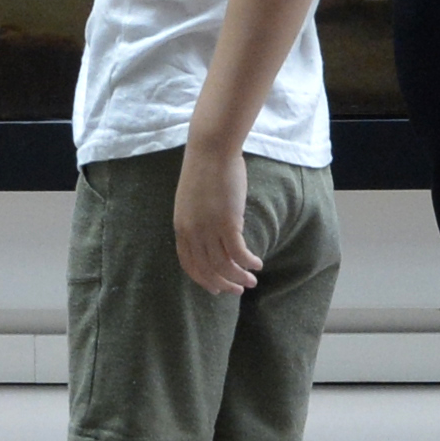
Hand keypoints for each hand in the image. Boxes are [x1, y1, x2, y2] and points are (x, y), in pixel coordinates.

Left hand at [172, 142, 262, 296]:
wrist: (211, 150)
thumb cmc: (204, 170)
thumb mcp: (192, 201)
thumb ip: (198, 221)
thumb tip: (213, 237)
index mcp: (181, 227)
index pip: (189, 264)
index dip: (203, 280)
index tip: (216, 289)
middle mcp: (192, 232)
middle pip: (207, 270)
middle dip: (223, 284)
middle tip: (238, 290)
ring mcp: (209, 229)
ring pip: (224, 265)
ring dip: (239, 277)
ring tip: (252, 281)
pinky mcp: (228, 223)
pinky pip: (239, 253)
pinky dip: (249, 262)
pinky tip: (258, 264)